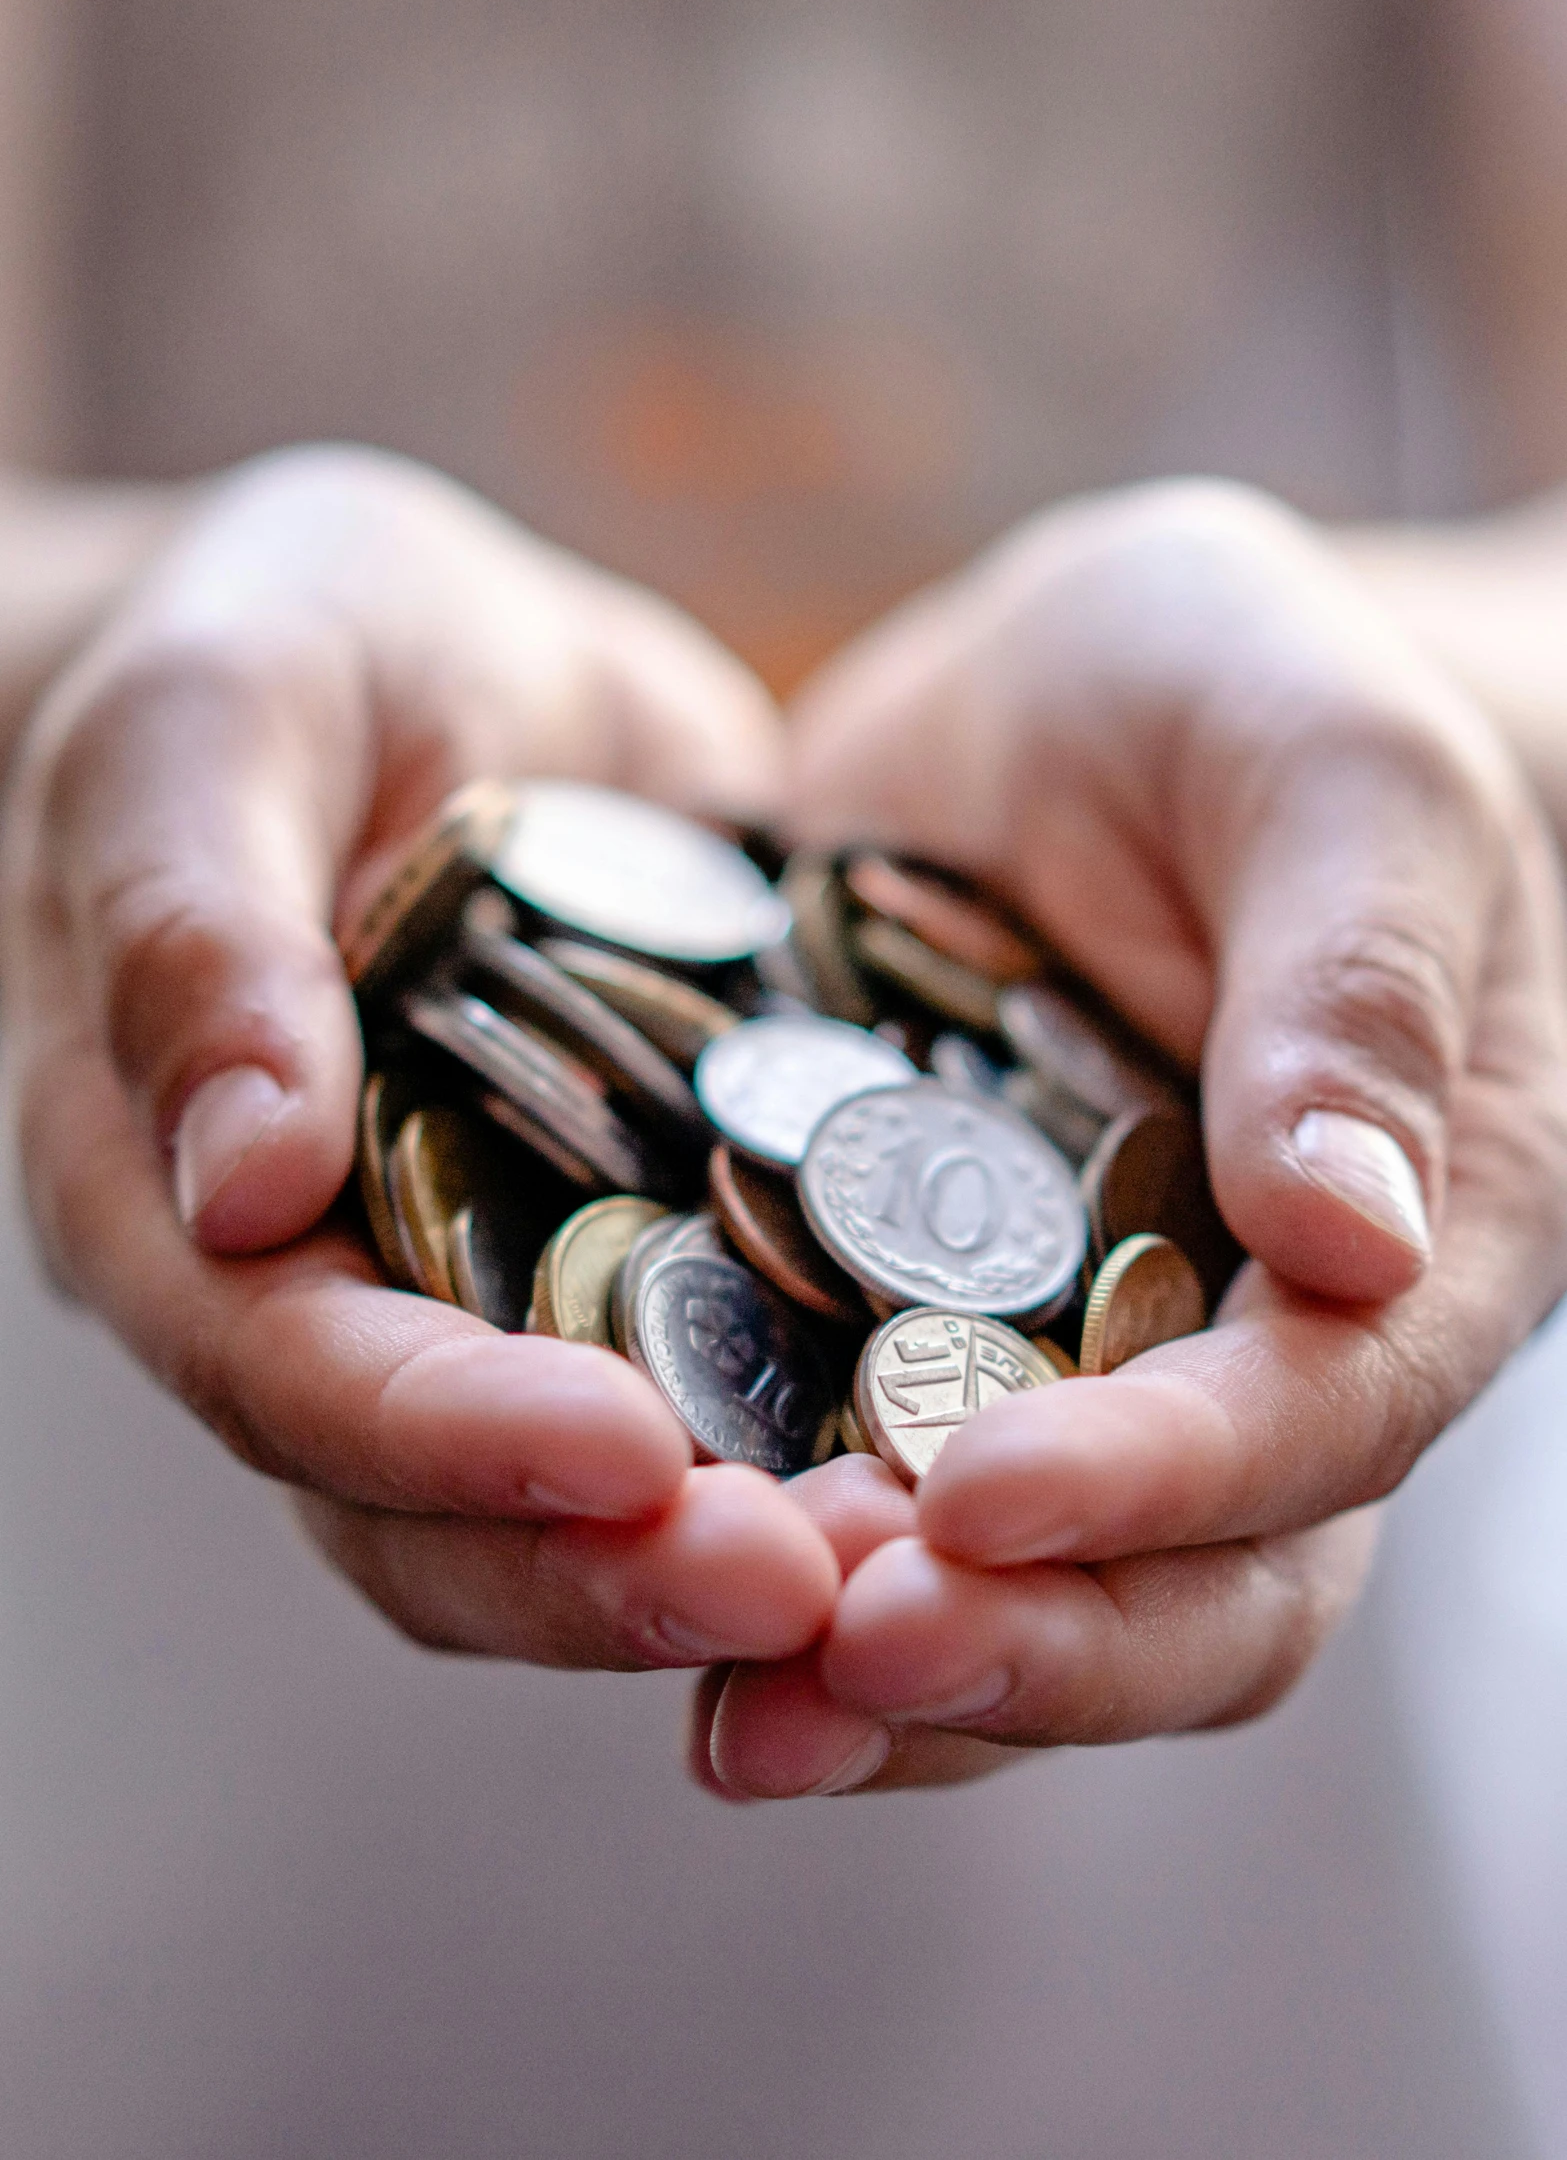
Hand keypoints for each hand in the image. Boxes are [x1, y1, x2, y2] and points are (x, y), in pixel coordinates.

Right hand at [1, 444, 838, 1670]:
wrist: (440, 644)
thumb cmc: (282, 645)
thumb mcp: (214, 717)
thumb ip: (196, 918)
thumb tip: (241, 1172)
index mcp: (185, 1195)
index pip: (285, 1371)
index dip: (438, 1436)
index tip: (618, 1455)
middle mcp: (347, 1290)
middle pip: (449, 1509)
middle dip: (618, 1566)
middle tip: (816, 1581)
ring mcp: (513, 1283)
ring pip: (603, 1499)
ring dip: (750, 1547)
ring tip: (928, 1560)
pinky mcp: (672, 1238)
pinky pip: (753, 1374)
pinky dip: (847, 1430)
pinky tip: (994, 1437)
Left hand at [698, 477, 1566, 1796]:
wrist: (1095, 693)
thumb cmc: (1262, 695)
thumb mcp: (1333, 768)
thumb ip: (1356, 981)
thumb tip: (1356, 1239)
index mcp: (1406, 1242)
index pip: (1322, 1421)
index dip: (1165, 1485)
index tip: (982, 1497)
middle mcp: (1244, 1354)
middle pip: (1185, 1595)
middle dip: (1019, 1647)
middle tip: (830, 1647)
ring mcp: (1066, 1365)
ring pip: (1019, 1602)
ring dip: (879, 1676)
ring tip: (725, 1703)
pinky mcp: (891, 1327)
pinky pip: (851, 1497)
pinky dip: (767, 1566)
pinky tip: (622, 1577)